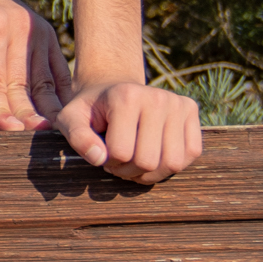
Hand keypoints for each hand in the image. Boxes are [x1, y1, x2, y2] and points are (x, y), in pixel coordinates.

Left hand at [0, 0, 65, 130]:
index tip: (8, 135)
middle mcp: (20, 26)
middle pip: (22, 86)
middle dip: (26, 119)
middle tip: (33, 149)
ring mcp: (38, 30)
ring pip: (44, 83)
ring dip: (49, 113)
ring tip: (55, 142)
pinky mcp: (46, 35)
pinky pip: (56, 73)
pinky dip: (59, 97)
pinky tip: (64, 121)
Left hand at [57, 77, 204, 183]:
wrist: (114, 89)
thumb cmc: (92, 110)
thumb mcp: (71, 119)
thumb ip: (77, 138)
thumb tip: (98, 158)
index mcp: (125, 96)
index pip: (120, 152)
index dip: (108, 162)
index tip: (102, 152)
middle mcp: (156, 96)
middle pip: (148, 161)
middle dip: (128, 170)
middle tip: (119, 160)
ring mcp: (177, 102)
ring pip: (173, 163)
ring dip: (151, 172)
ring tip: (135, 161)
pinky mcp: (191, 110)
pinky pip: (191, 154)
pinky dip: (172, 164)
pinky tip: (155, 156)